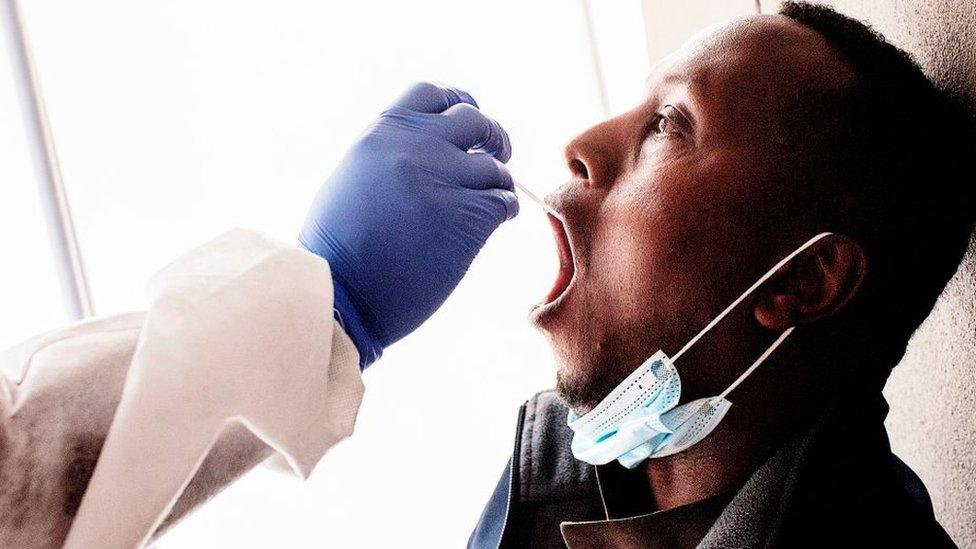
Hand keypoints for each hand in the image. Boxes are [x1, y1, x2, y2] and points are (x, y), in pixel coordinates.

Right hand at [300, 82, 517, 367]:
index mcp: (383, 132)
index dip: (458, 103)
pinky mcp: (468, 218)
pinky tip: (495, 222)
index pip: (434, 93)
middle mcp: (417, 147)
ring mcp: (445, 180)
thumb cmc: (337, 248)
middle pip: (475, 122)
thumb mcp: (353, 176)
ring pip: (496, 168)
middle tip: (498, 154)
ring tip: (489, 201)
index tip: (469, 120)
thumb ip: (389, 152)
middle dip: (492, 137)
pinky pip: (504, 202)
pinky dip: (505, 210)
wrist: (339, 294)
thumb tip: (427, 147)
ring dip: (498, 183)